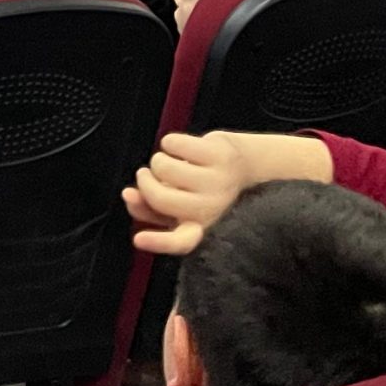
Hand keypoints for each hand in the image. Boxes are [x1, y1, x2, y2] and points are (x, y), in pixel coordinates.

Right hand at [124, 130, 332, 256]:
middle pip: (160, 196)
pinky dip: (172, 143)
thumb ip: (153, 209)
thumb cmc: (214, 192)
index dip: (158, 242)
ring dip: (161, 161)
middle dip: (146, 182)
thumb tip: (128, 196)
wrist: (257, 170)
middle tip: (147, 176)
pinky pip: (173, 143)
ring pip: (163, 166)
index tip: (138, 240)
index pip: (179, 242)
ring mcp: (218, 180)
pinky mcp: (218, 153)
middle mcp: (213, 208)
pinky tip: (185, 150)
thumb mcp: (185, 208)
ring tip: (175, 165)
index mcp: (204, 229)